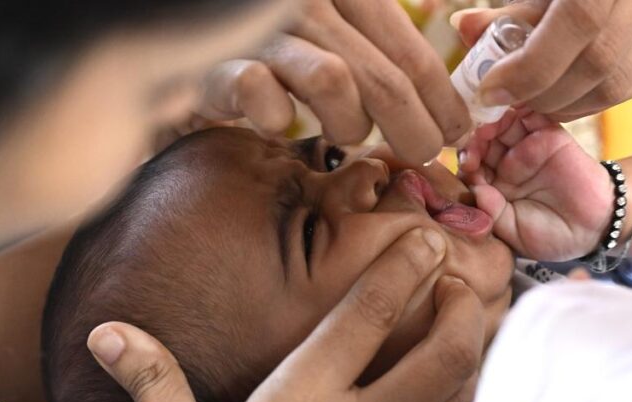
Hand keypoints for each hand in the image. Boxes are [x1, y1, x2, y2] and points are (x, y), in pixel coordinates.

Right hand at [87, 228, 484, 401]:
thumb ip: (152, 382)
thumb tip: (106, 335)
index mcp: (303, 399)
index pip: (370, 312)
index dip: (405, 265)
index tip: (426, 239)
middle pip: (445, 352)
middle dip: (462, 309)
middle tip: (454, 288)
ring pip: (463, 401)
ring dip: (474, 359)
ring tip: (464, 336)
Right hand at [190, 0, 470, 164]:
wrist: (173, 44)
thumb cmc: (270, 43)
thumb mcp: (334, 27)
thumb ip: (383, 45)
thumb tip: (450, 96)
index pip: (411, 54)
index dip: (443, 102)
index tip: (458, 133)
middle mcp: (303, 0)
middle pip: (385, 79)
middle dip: (415, 131)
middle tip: (423, 157)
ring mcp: (257, 28)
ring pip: (335, 84)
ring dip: (349, 124)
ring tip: (343, 134)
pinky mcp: (213, 61)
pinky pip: (260, 91)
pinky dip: (275, 115)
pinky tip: (278, 122)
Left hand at [451, 0, 631, 120]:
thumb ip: (511, 11)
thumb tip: (462, 29)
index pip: (580, 22)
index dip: (531, 65)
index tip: (491, 91)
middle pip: (597, 64)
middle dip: (542, 93)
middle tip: (506, 100)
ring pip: (614, 88)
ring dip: (564, 104)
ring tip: (530, 100)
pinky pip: (629, 91)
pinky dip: (588, 102)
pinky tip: (562, 96)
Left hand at [461, 108, 612, 261]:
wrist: (594, 226)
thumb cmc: (552, 235)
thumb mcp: (514, 232)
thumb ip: (492, 212)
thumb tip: (474, 189)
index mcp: (494, 187)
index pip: (470, 168)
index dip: (465, 164)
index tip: (467, 166)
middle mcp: (506, 164)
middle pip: (482, 142)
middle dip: (474, 140)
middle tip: (474, 143)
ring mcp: (527, 147)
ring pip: (501, 125)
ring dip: (491, 122)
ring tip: (489, 128)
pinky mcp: (548, 134)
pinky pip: (531, 115)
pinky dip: (519, 108)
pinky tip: (509, 111)